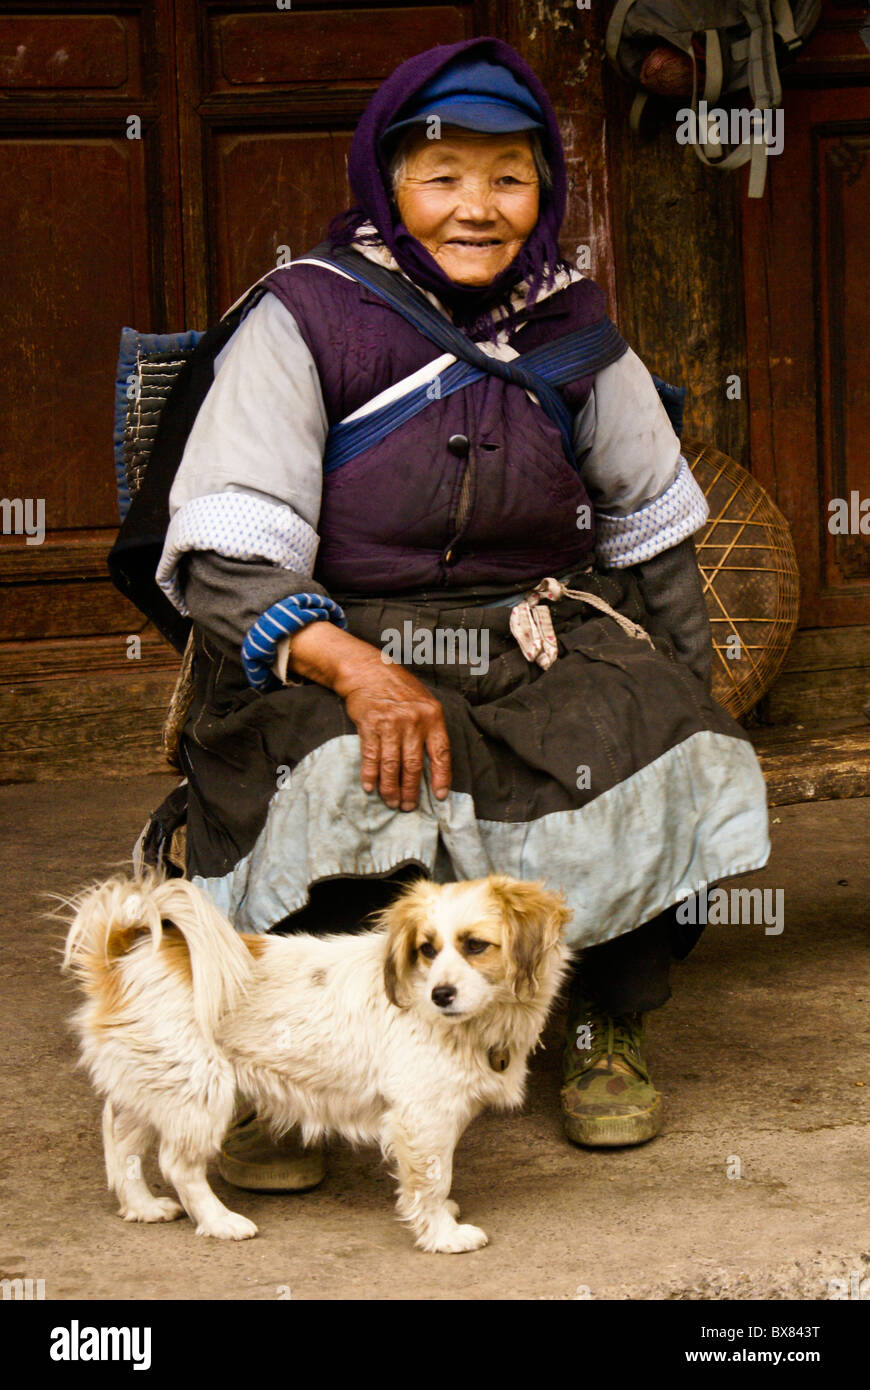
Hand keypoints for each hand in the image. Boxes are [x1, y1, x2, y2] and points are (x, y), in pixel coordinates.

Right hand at [285, 623, 450, 809]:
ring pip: (392, 765)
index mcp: (433, 716)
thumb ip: (430, 729)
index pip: (441, 753)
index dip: (441, 777)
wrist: (368, 670)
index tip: (439, 796)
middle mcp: (413, 721)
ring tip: (392, 802)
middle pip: (414, 765)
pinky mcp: (369, 725)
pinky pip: (371, 757)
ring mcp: (391, 724)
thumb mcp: (424, 703)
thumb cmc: (399, 689)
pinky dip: (370, 775)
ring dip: (391, 788)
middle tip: (409, 807)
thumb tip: (434, 764)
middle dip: (411, 790)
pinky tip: (370, 787)